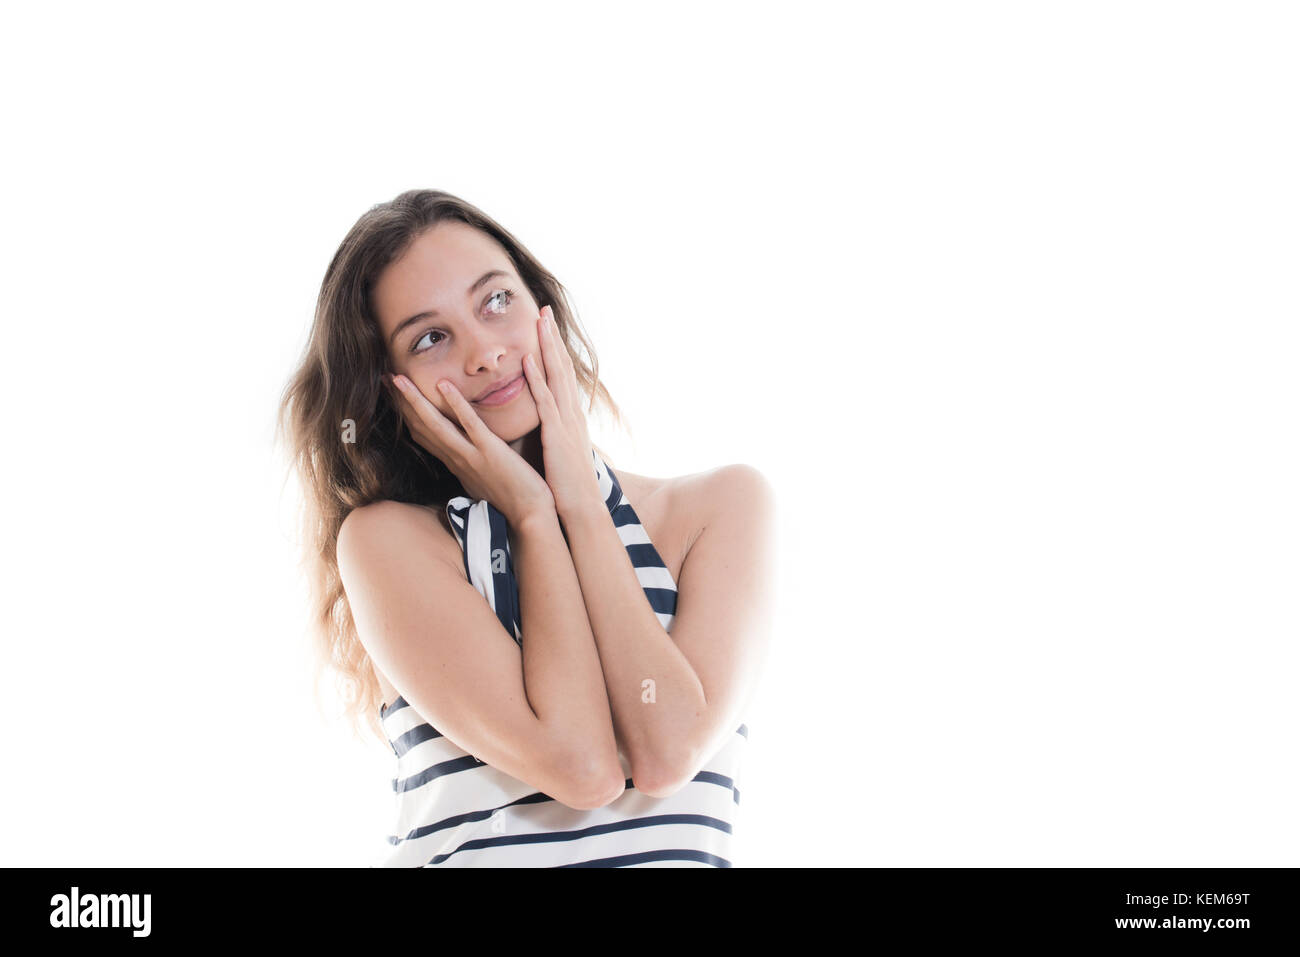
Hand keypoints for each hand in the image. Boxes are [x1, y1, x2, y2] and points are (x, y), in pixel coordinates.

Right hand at [385, 373, 554, 526]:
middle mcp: (456, 459)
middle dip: (401, 403)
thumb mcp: (483, 482)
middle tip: (383, 378)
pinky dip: (456, 404)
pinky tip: (443, 384)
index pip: (422, 435)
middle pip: (421, 427)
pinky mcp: (490, 452)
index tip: (391, 395)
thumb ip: (471, 465)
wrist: (530, 518)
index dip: (405, 415)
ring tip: (397, 378)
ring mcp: (471, 456)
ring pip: (436, 424)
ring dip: (415, 400)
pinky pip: (470, 424)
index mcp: (455, 463)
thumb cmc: (512, 501)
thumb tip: (465, 458)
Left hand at [523, 305, 602, 518]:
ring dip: (547, 346)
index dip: (555, 349)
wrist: (581, 509)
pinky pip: (545, 401)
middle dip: (553, 337)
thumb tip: (550, 426)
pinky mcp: (556, 435)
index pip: (563, 376)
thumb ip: (557, 434)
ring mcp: (566, 422)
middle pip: (563, 366)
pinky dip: (537, 378)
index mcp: (571, 417)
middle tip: (544, 309)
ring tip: (539, 321)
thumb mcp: (563, 452)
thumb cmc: (569, 486)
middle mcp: (572, 413)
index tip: (546, 327)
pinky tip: (528, 359)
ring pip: (556, 376)